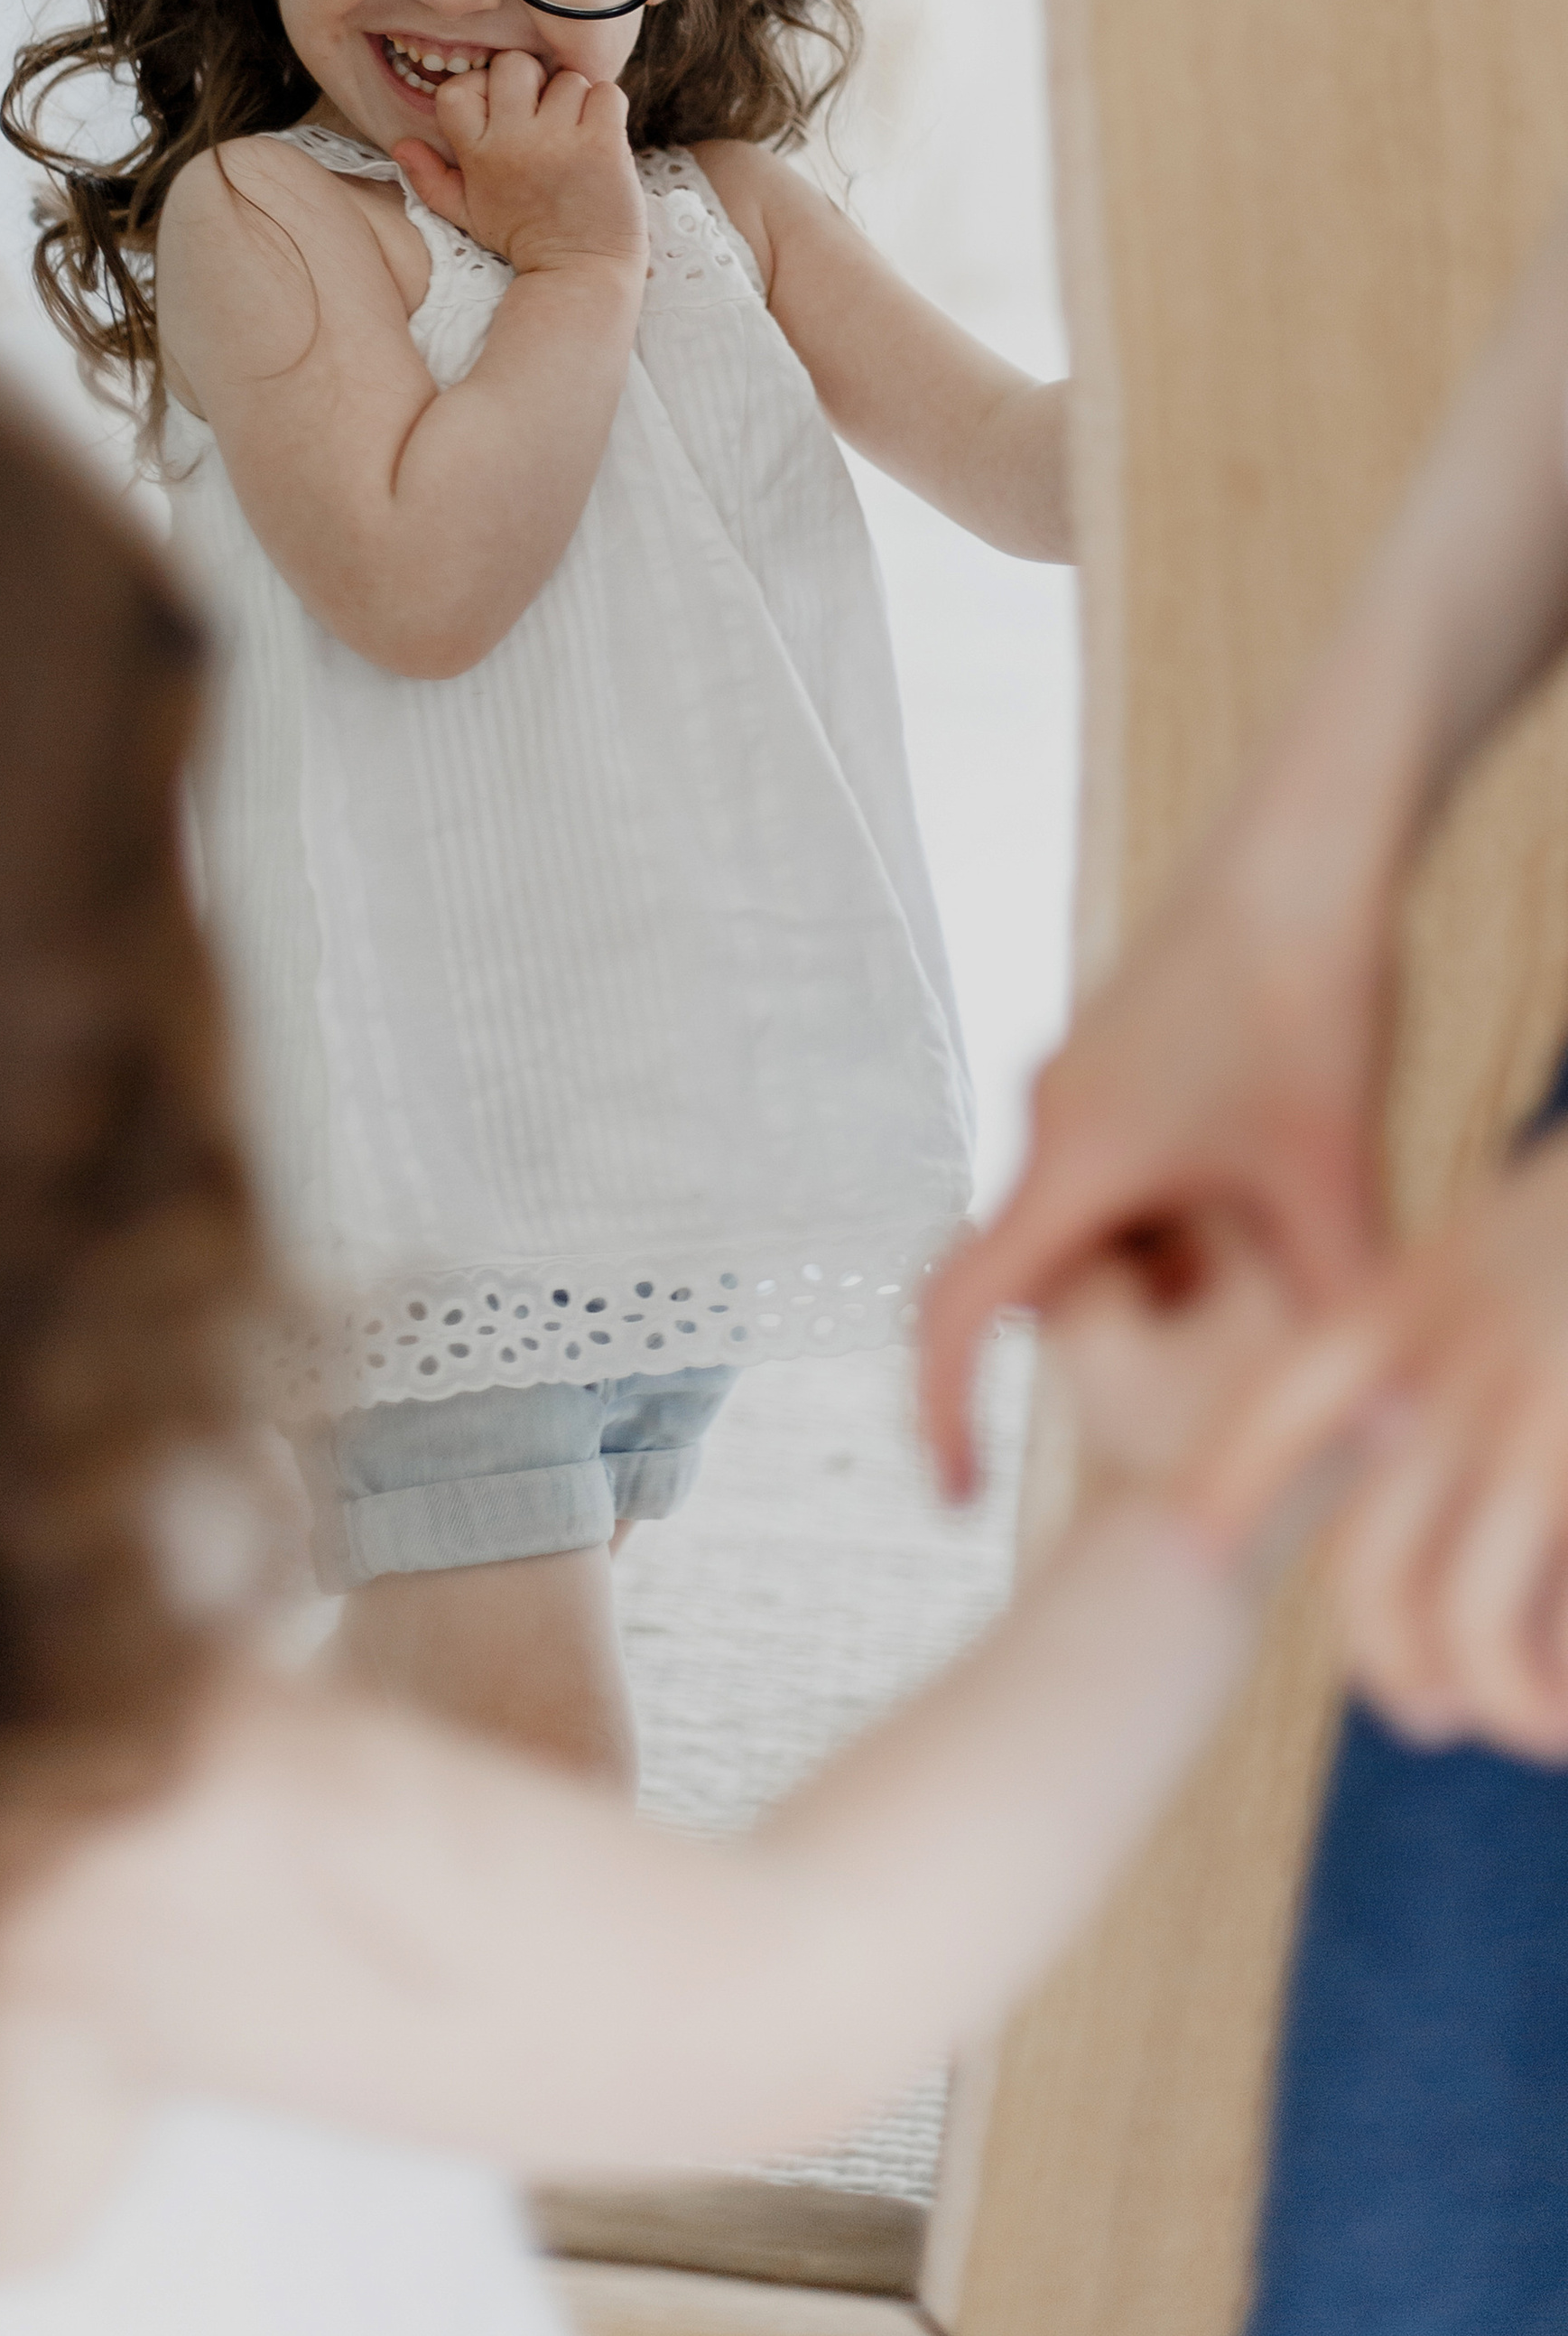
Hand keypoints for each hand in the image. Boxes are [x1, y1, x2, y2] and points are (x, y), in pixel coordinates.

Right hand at [394, 53, 645, 284]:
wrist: (579, 275)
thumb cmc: (525, 240)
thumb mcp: (468, 216)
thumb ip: (431, 180)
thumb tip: (401, 145)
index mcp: (478, 156)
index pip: (457, 89)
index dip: (481, 86)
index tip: (501, 108)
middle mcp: (514, 144)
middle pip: (514, 64)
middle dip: (531, 80)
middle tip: (543, 113)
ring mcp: (559, 142)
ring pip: (567, 79)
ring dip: (575, 101)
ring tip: (575, 135)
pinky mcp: (602, 145)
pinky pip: (606, 92)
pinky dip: (606, 108)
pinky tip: (600, 136)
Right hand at [920, 843, 1393, 1499]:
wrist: (1305, 841)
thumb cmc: (1307, 994)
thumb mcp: (1331, 1175)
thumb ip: (1343, 1307)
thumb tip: (1395, 1440)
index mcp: (1070, 1166)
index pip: (956, 1315)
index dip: (940, 1414)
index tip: (951, 1493)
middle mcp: (1048, 1123)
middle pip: (1052, 1278)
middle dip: (1130, 1336)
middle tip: (1227, 1359)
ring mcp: (1080, 1083)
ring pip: (1105, 1221)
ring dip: (1173, 1267)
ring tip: (1287, 1247)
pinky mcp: (1120, 1055)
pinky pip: (1128, 1167)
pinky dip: (1186, 1211)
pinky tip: (1288, 1182)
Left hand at [1186, 1128, 1567, 1756]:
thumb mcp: (1498, 1241)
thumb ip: (1439, 1324)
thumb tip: (1398, 1428)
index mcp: (1415, 1307)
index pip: (1283, 1405)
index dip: (1226, 1481)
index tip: (1190, 1547)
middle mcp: (1454, 1373)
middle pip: (1371, 1563)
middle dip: (1393, 1664)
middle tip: (1433, 1712)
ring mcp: (1528, 1423)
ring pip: (1461, 1621)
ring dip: (1497, 1698)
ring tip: (1541, 1722)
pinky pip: (1547, 1620)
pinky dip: (1560, 1681)